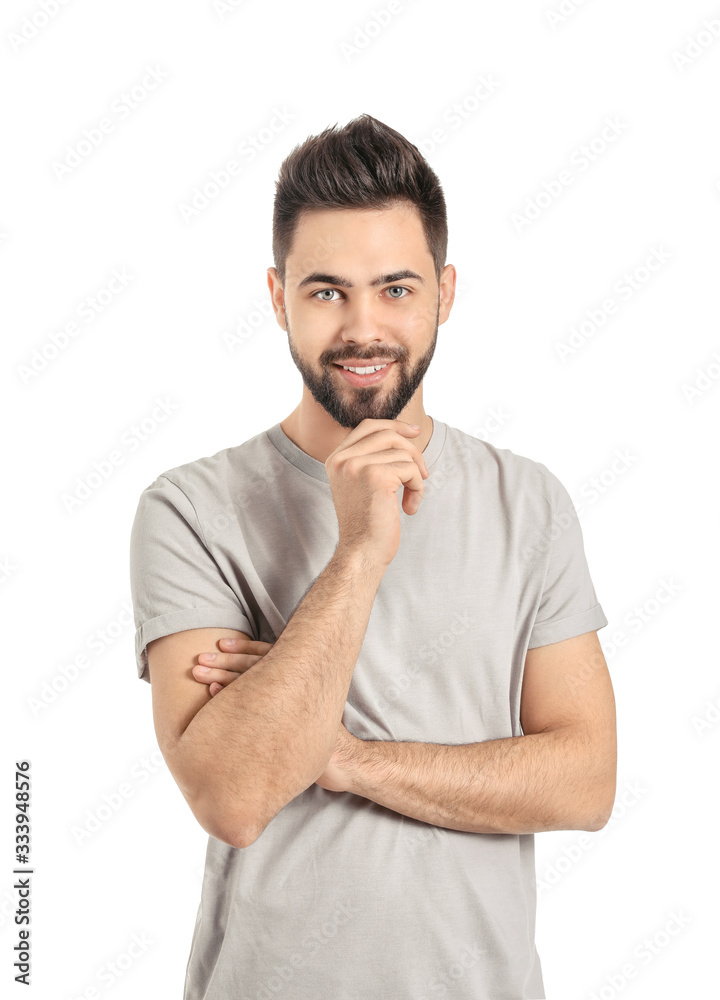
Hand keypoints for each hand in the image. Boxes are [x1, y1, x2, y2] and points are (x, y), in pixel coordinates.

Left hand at [192, 638, 358, 794]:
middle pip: (253, 667)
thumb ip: (284, 695)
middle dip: (224, 661)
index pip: (267, 656)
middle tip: (200, 659)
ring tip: (199, 673)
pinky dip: (228, 700)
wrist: (343, 761)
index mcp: (298, 679)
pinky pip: (250, 709)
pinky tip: (212, 695)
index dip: (243, 649)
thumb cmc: (318, 737)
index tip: (221, 643)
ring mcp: (291, 705)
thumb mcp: (302, 709)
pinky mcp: (286, 724)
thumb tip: (260, 685)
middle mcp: (295, 687)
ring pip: (248, 684)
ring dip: (220, 677)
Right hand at [326, 418, 429, 570]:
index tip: (414, 432)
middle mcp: (343, 459)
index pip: (367, 426)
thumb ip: (372, 459)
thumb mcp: (362, 485)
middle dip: (412, 451)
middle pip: (387, 434)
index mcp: (336, 459)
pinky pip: (410, 469)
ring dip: (415, 477)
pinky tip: (409, 508)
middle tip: (423, 474)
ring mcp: (357, 466)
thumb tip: (405, 433)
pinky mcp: (376, 476)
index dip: (394, 425)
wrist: (361, 552)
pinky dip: (417, 489)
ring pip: (403, 453)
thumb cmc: (367, 524)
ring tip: (410, 500)